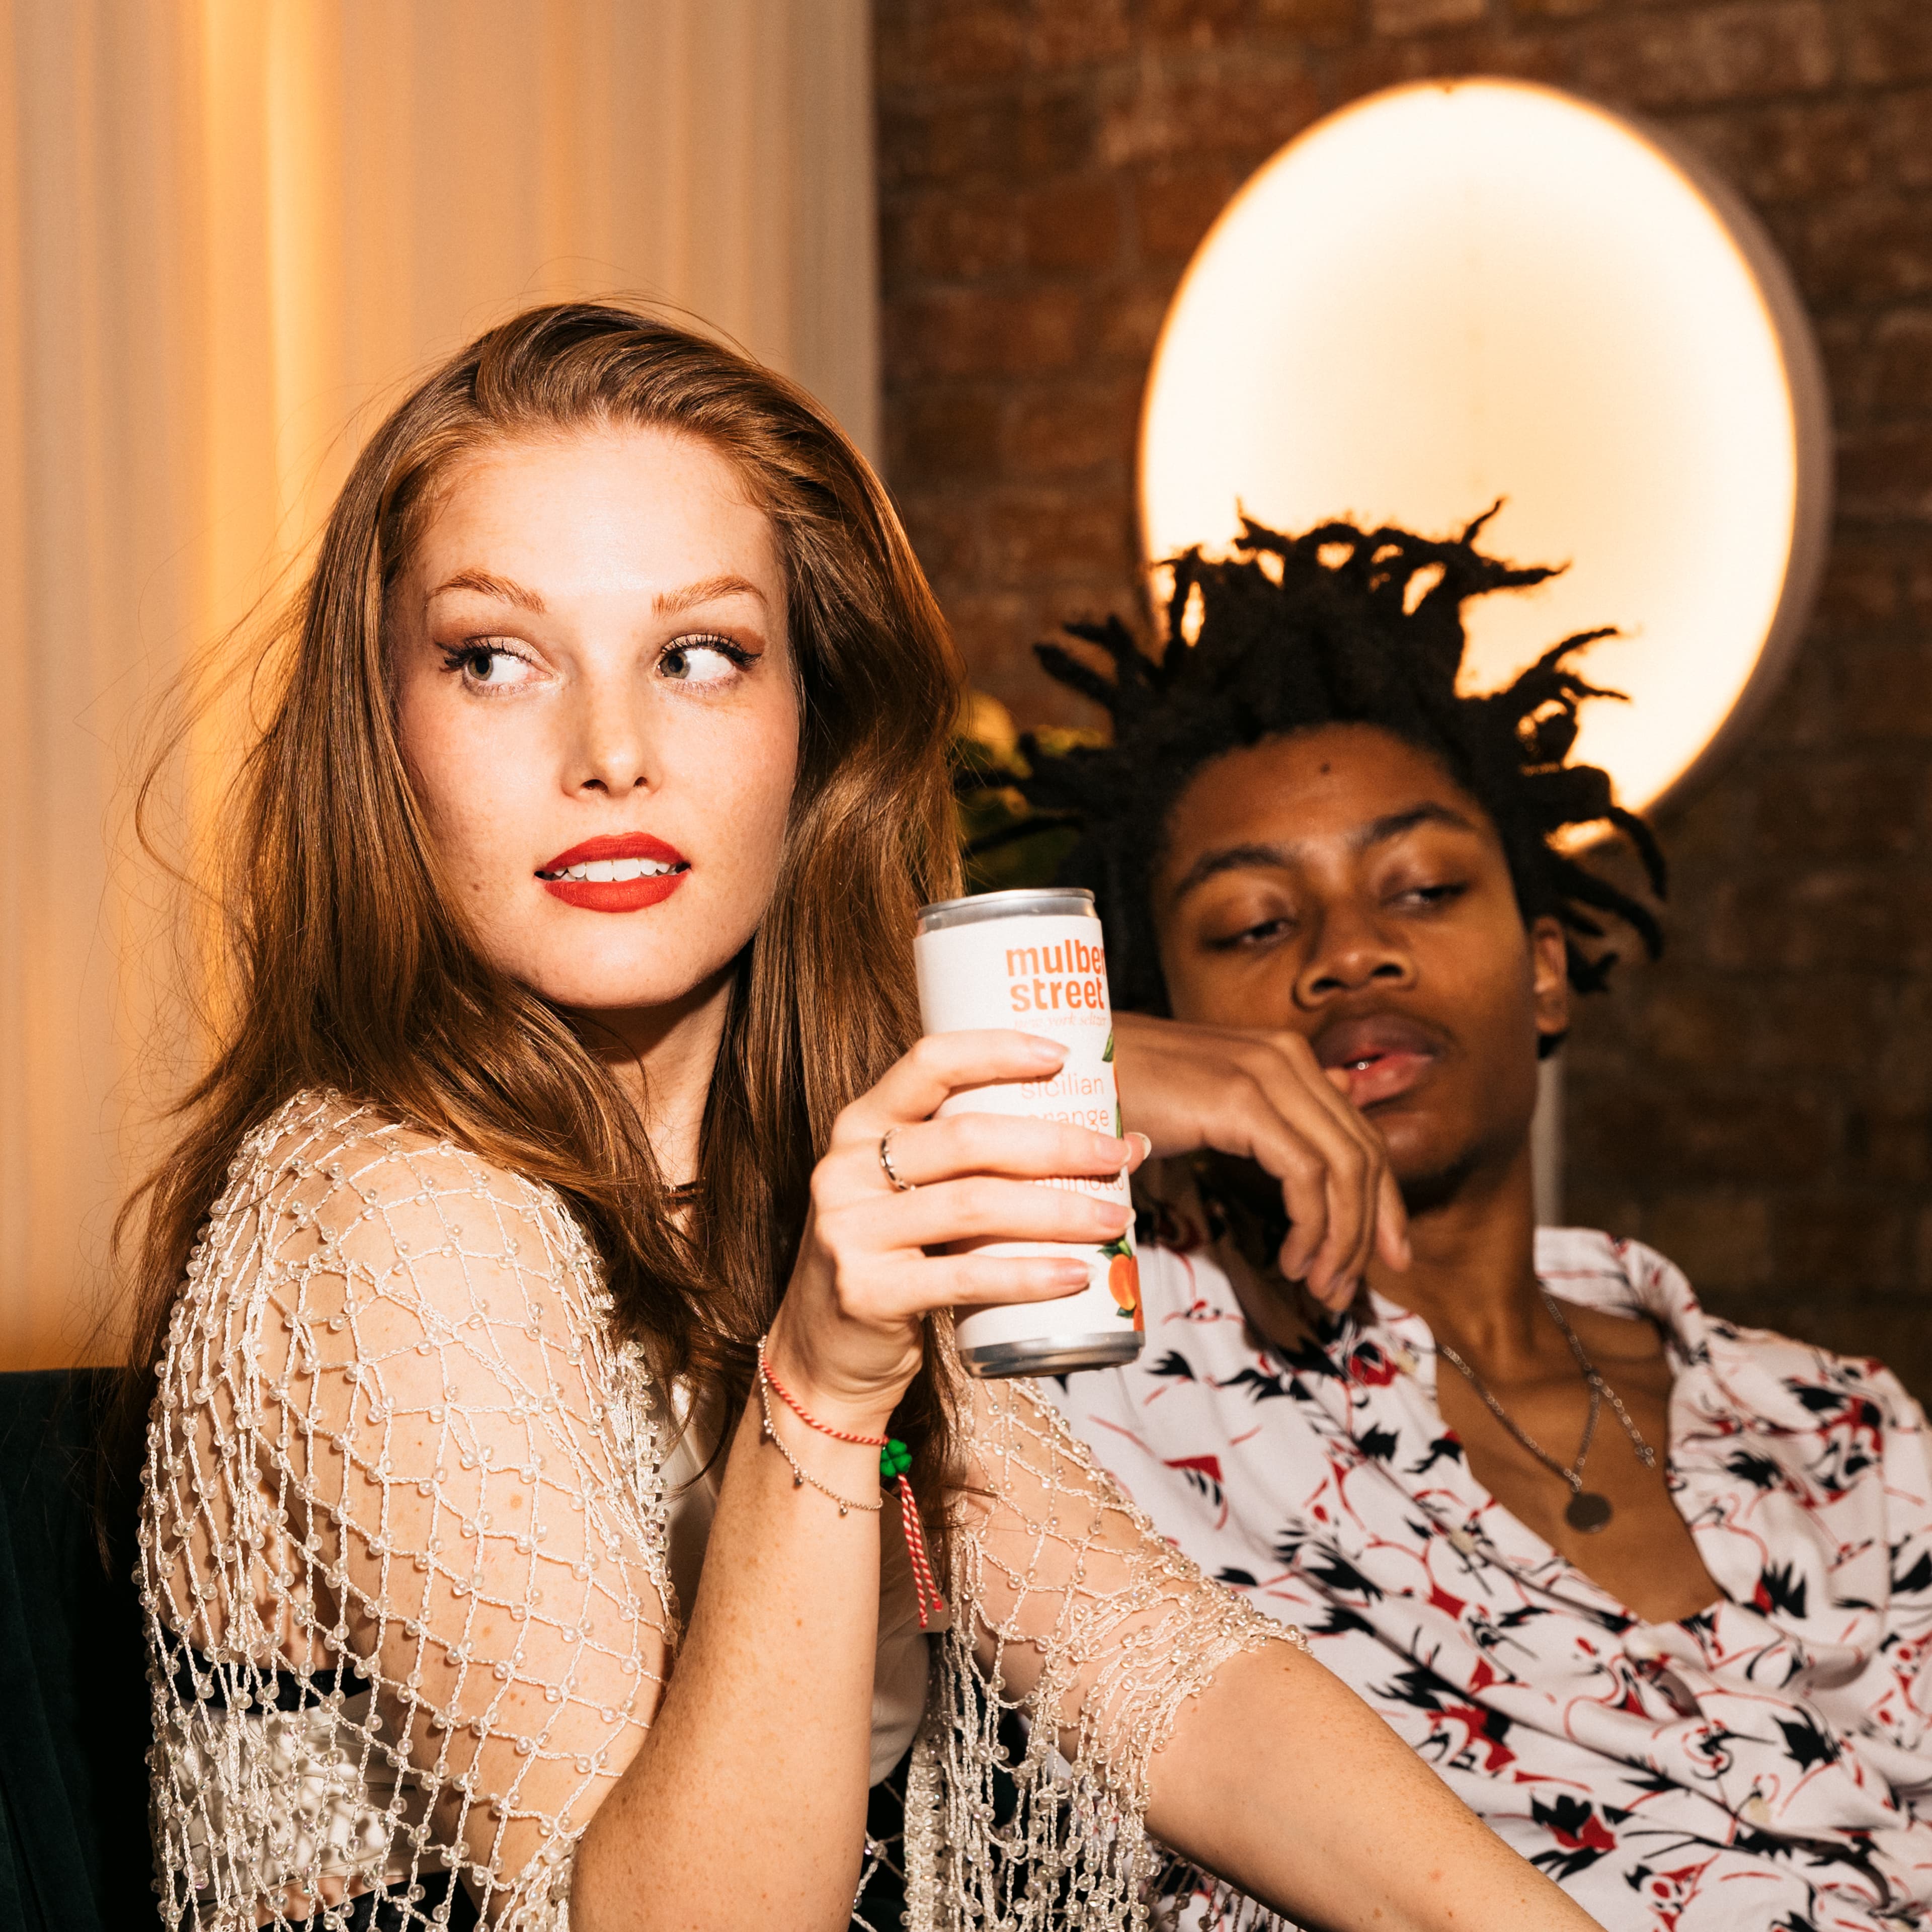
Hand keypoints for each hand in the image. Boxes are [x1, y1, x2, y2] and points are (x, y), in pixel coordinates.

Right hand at [767, 1030, 1147, 1425]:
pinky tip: (1078, 1275)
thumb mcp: (913, 1195)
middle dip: (1056, 1144)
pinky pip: (963, 1277)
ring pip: (973, 1204)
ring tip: (1115, 1219)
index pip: (928, 1063)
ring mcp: (850, 1231)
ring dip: (1058, 1209)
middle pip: (967, 1138)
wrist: (823, 1355)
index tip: (1064, 1056)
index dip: (997, 1051)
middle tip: (1118, 1156)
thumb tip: (1117, 1141)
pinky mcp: (866, 1292)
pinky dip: (1029, 1275)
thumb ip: (979, 1165)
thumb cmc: (894, 1261)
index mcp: (860, 1126)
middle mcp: (846, 1168)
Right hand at [1110, 1012, 1408, 1309]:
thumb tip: (1319, 1148)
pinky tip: (1292, 1259)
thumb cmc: (1119, 1096)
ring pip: (1343, 1168)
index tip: (1388, 1257)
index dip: (1383, 1202)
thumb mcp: (1205, 1111)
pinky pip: (1305, 1174)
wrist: (1060, 1070)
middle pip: (1364, 1153)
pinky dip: (1312, 1225)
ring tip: (1320, 1285)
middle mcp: (1285, 1057)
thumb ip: (1265, 1122)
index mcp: (1283, 1057)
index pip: (1360, 1135)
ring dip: (1342, 1238)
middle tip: (1347, 1289)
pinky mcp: (1240, 1099)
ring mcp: (1265, 1072)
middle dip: (1370, 1229)